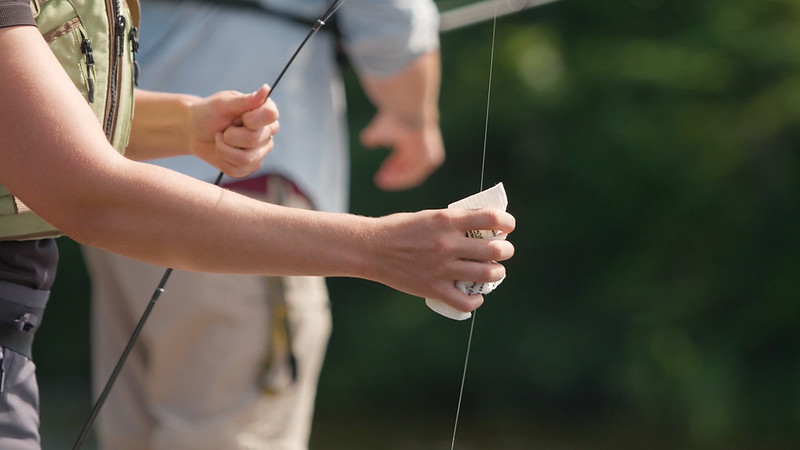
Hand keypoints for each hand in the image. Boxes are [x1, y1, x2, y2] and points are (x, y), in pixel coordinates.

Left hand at [188, 84, 279, 177]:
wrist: (194, 131)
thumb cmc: (209, 113)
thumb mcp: (223, 104)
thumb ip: (246, 100)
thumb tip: (266, 89)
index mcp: (264, 112)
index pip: (271, 115)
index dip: (251, 119)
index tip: (238, 117)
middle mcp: (267, 132)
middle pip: (255, 139)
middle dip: (230, 135)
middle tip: (223, 129)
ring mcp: (260, 152)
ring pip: (247, 159)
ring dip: (224, 150)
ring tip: (220, 140)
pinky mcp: (250, 167)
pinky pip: (238, 170)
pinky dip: (222, 161)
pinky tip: (220, 152)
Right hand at [360, 111, 444, 190]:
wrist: (408, 111)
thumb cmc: (393, 117)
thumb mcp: (380, 129)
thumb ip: (374, 136)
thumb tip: (367, 140)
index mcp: (414, 138)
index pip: (405, 156)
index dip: (393, 164)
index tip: (381, 170)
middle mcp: (424, 146)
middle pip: (409, 164)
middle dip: (395, 172)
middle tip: (381, 178)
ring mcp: (429, 152)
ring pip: (412, 171)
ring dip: (397, 177)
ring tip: (382, 181)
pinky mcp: (431, 158)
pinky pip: (416, 174)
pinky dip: (402, 178)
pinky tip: (389, 180)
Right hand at [370, 208, 514, 312]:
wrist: (371, 248)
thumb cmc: (400, 229)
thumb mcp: (429, 216)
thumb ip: (454, 222)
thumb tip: (483, 228)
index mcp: (447, 220)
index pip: (491, 218)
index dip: (507, 222)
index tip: (508, 226)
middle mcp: (447, 244)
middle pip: (495, 250)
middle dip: (506, 251)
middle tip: (503, 252)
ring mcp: (441, 268)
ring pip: (487, 275)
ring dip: (497, 273)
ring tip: (494, 272)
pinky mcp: (433, 289)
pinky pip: (466, 302)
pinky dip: (476, 301)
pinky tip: (475, 296)